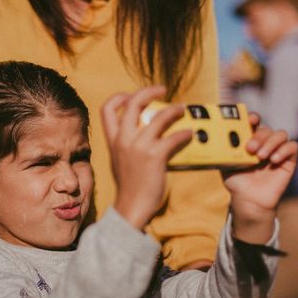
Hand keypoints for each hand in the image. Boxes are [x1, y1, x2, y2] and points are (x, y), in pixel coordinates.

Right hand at [101, 86, 191, 229]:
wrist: (131, 207)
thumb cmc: (129, 186)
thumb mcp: (120, 160)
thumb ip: (127, 144)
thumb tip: (145, 132)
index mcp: (113, 140)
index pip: (108, 108)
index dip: (120, 96)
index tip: (131, 95)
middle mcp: (124, 139)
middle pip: (133, 103)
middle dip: (149, 91)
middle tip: (162, 90)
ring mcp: (139, 147)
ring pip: (159, 117)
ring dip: (174, 110)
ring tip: (182, 110)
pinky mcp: (155, 156)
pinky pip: (174, 137)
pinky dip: (184, 134)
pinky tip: (189, 135)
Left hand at [223, 113, 297, 242]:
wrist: (248, 200)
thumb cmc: (236, 181)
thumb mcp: (225, 164)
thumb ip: (223, 151)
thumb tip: (213, 138)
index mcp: (249, 140)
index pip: (254, 122)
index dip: (252, 117)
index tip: (249, 120)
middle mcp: (264, 142)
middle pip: (266, 129)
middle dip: (258, 136)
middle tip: (250, 149)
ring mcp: (277, 150)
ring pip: (281, 134)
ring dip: (270, 143)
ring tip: (261, 157)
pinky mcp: (289, 160)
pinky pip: (292, 147)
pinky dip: (284, 150)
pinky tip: (273, 160)